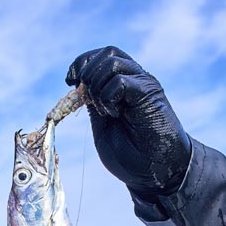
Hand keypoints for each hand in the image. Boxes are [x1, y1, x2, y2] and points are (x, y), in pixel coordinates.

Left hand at [66, 47, 191, 197]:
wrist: (156, 172)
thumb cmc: (131, 156)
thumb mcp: (103, 127)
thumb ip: (93, 105)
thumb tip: (78, 87)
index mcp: (124, 83)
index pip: (101, 55)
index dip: (81, 63)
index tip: (69, 81)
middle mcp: (135, 78)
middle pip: (106, 53)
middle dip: (87, 73)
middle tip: (87, 100)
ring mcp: (143, 84)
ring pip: (112, 62)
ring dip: (97, 86)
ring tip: (104, 111)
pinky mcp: (148, 94)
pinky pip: (121, 81)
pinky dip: (108, 97)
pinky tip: (114, 115)